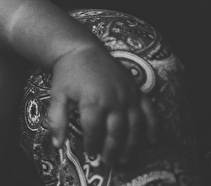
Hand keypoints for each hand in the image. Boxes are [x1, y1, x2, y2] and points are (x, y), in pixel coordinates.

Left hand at [48, 45, 157, 165]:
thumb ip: (56, 121)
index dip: (92, 146)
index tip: (91, 156)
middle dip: (112, 150)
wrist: (82, 49)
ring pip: (135, 126)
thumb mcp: (57, 95)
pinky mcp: (137, 90)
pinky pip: (150, 111)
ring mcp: (128, 95)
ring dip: (132, 145)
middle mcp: (114, 100)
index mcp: (93, 102)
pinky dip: (153, 127)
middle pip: (117, 132)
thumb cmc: (68, 73)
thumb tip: (57, 145)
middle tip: (108, 162)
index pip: (94, 131)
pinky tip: (152, 140)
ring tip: (124, 158)